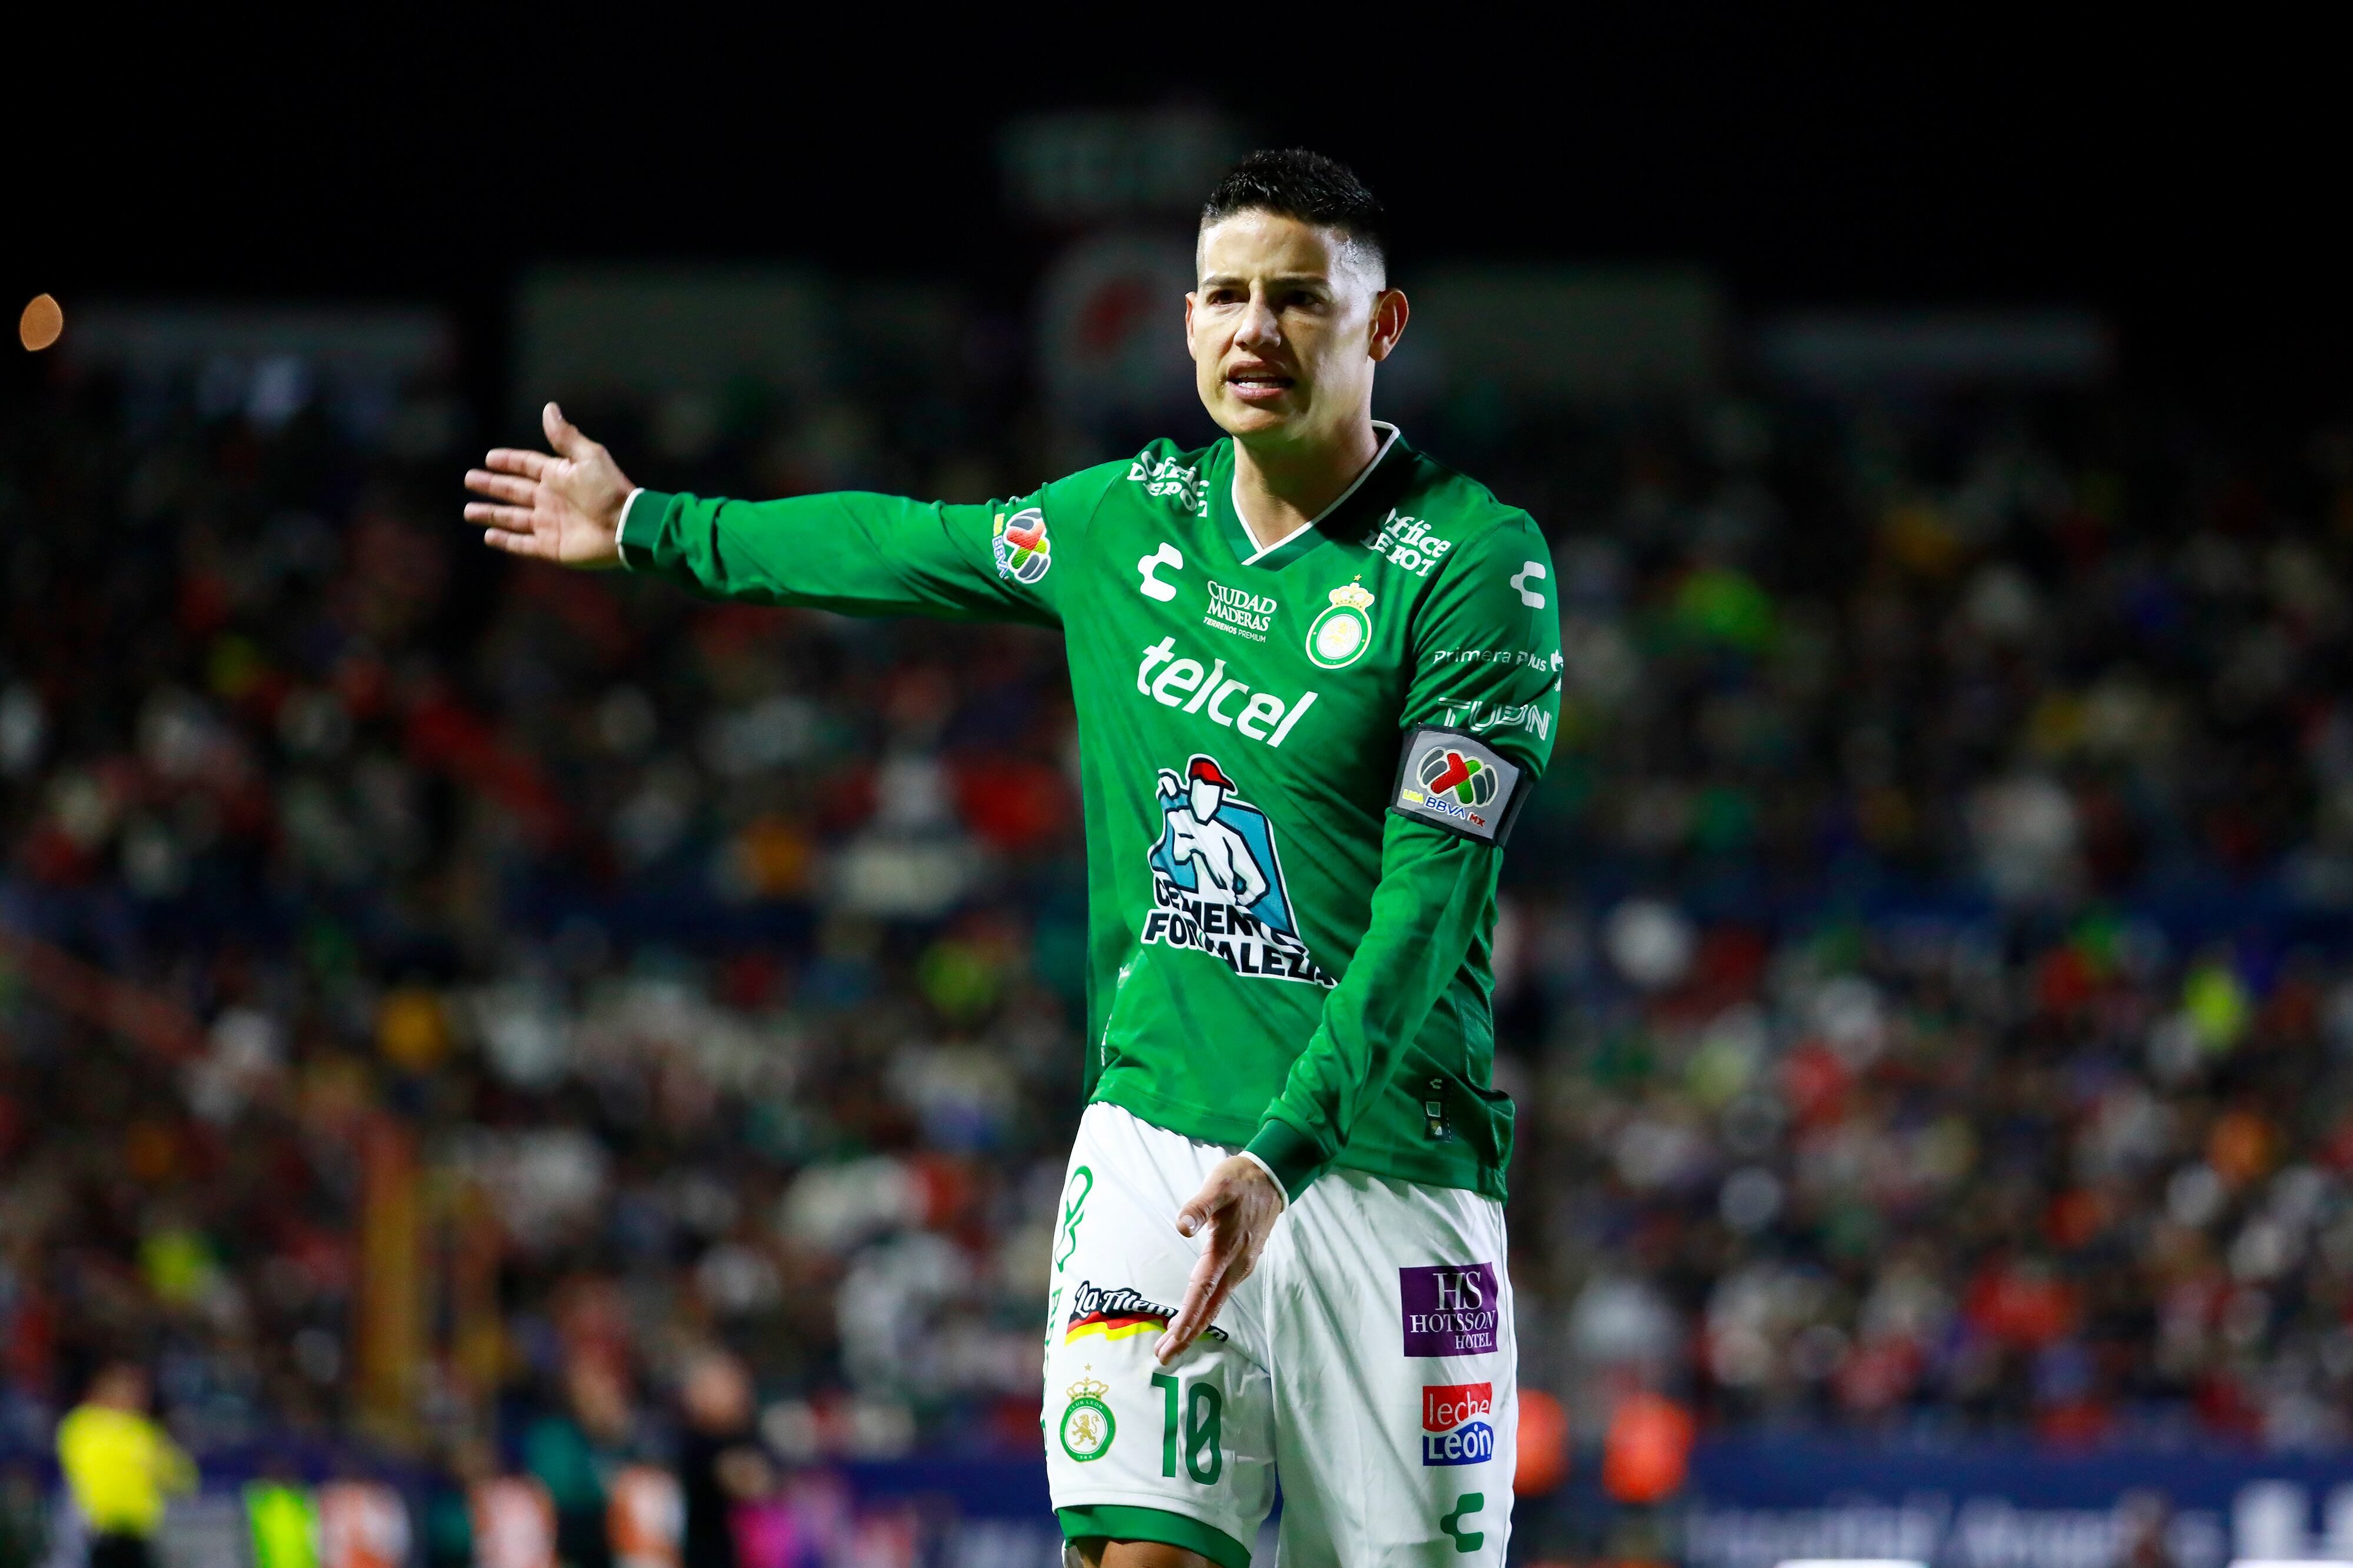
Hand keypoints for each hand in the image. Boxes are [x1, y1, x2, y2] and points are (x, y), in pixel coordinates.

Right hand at [463, 402, 635, 567]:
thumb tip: (549, 407)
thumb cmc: (609, 490)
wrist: (626, 526)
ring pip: (512, 517)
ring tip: (468, 511)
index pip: (526, 465)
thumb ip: (564, 436)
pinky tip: (488, 536)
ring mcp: (550, 523)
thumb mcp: (587, 457)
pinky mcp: (551, 547)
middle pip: (513, 490)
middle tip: (469, 479)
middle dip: (491, 485)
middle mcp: (551, 498)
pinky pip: (522, 544)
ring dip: (491, 514)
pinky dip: (505, 541)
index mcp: (558, 475)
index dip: (508, 462)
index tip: (488, 458)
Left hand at [1155, 1155, 1284, 1363]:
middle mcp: (1236, 1265)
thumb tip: (1182, 1226)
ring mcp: (1241, 1266)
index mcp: (1226, 1250)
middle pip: (1209, 1307)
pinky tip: (1195, 1316)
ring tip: (1173, 1343)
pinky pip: (1221, 1294)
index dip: (1188, 1317)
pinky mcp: (1242, 1263)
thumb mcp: (1218, 1186)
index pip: (1203, 1290)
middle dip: (1188, 1334)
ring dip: (1195, 1325)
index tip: (1173, 1339)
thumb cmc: (1240, 1181)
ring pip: (1215, 1303)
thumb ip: (1199, 1207)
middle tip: (1164, 1357)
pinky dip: (1205, 1310)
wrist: (1271, 1179)